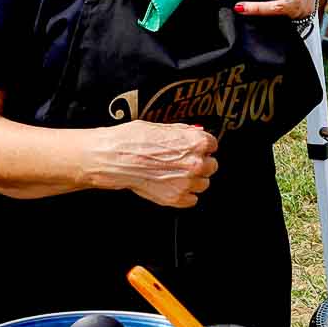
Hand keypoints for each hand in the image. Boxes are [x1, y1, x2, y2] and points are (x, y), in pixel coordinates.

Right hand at [97, 121, 218, 207]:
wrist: (114, 159)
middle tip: (185, 161)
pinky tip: (173, 185)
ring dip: (194, 180)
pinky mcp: (175, 198)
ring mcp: (186, 183)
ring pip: (204, 184)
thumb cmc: (132, 140)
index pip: (213, 144)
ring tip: (177, 174)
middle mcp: (195, 164)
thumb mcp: (160, 127)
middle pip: (212, 166)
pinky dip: (185, 195)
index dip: (202, 146)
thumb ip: (182, 132)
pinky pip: (192, 200)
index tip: (196, 147)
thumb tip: (193, 132)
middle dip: (200, 162)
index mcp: (196, 143)